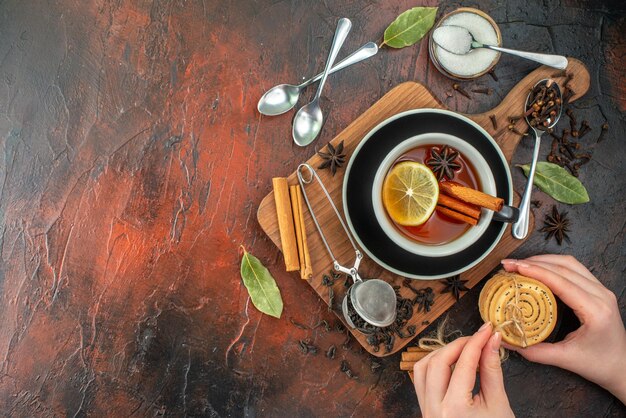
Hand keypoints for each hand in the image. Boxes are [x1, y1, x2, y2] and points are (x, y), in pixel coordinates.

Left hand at [413, 322, 514, 417]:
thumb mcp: (499, 403)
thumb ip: (493, 369)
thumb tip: (493, 340)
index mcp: (455, 409)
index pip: (464, 364)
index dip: (477, 342)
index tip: (488, 330)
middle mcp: (434, 409)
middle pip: (438, 361)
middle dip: (459, 344)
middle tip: (478, 338)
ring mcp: (425, 410)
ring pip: (422, 368)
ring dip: (441, 353)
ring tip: (463, 349)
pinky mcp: (424, 409)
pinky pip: (420, 380)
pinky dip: (432, 365)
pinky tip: (450, 362)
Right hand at [502, 255, 625, 402]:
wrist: (623, 368)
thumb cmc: (600, 364)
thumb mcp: (565, 360)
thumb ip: (534, 351)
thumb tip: (507, 340)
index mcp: (595, 310)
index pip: (561, 281)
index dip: (535, 271)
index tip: (514, 267)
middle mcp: (601, 295)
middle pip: (564, 266)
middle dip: (534, 262)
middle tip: (510, 264)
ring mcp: (601, 290)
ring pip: (570, 263)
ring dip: (543, 260)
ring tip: (521, 265)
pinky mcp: (598, 290)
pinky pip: (575, 269)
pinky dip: (553, 265)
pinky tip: (538, 269)